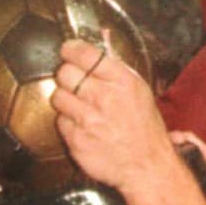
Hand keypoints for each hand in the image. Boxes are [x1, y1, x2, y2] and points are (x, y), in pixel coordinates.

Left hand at [51, 34, 175, 192]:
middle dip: (68, 76)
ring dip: (66, 101)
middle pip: (65, 72)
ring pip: (58, 96)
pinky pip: (60, 122)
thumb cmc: (145, 128)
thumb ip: (115, 66)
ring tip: (81, 108)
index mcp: (122, 81)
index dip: (71, 50)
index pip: (84, 54)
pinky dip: (68, 123)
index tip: (67, 51)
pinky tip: (84, 127)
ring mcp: (88, 120)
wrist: (147, 166)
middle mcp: (103, 97)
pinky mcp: (76, 139)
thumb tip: (102, 37)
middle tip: (75, 84)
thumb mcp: (138, 90)